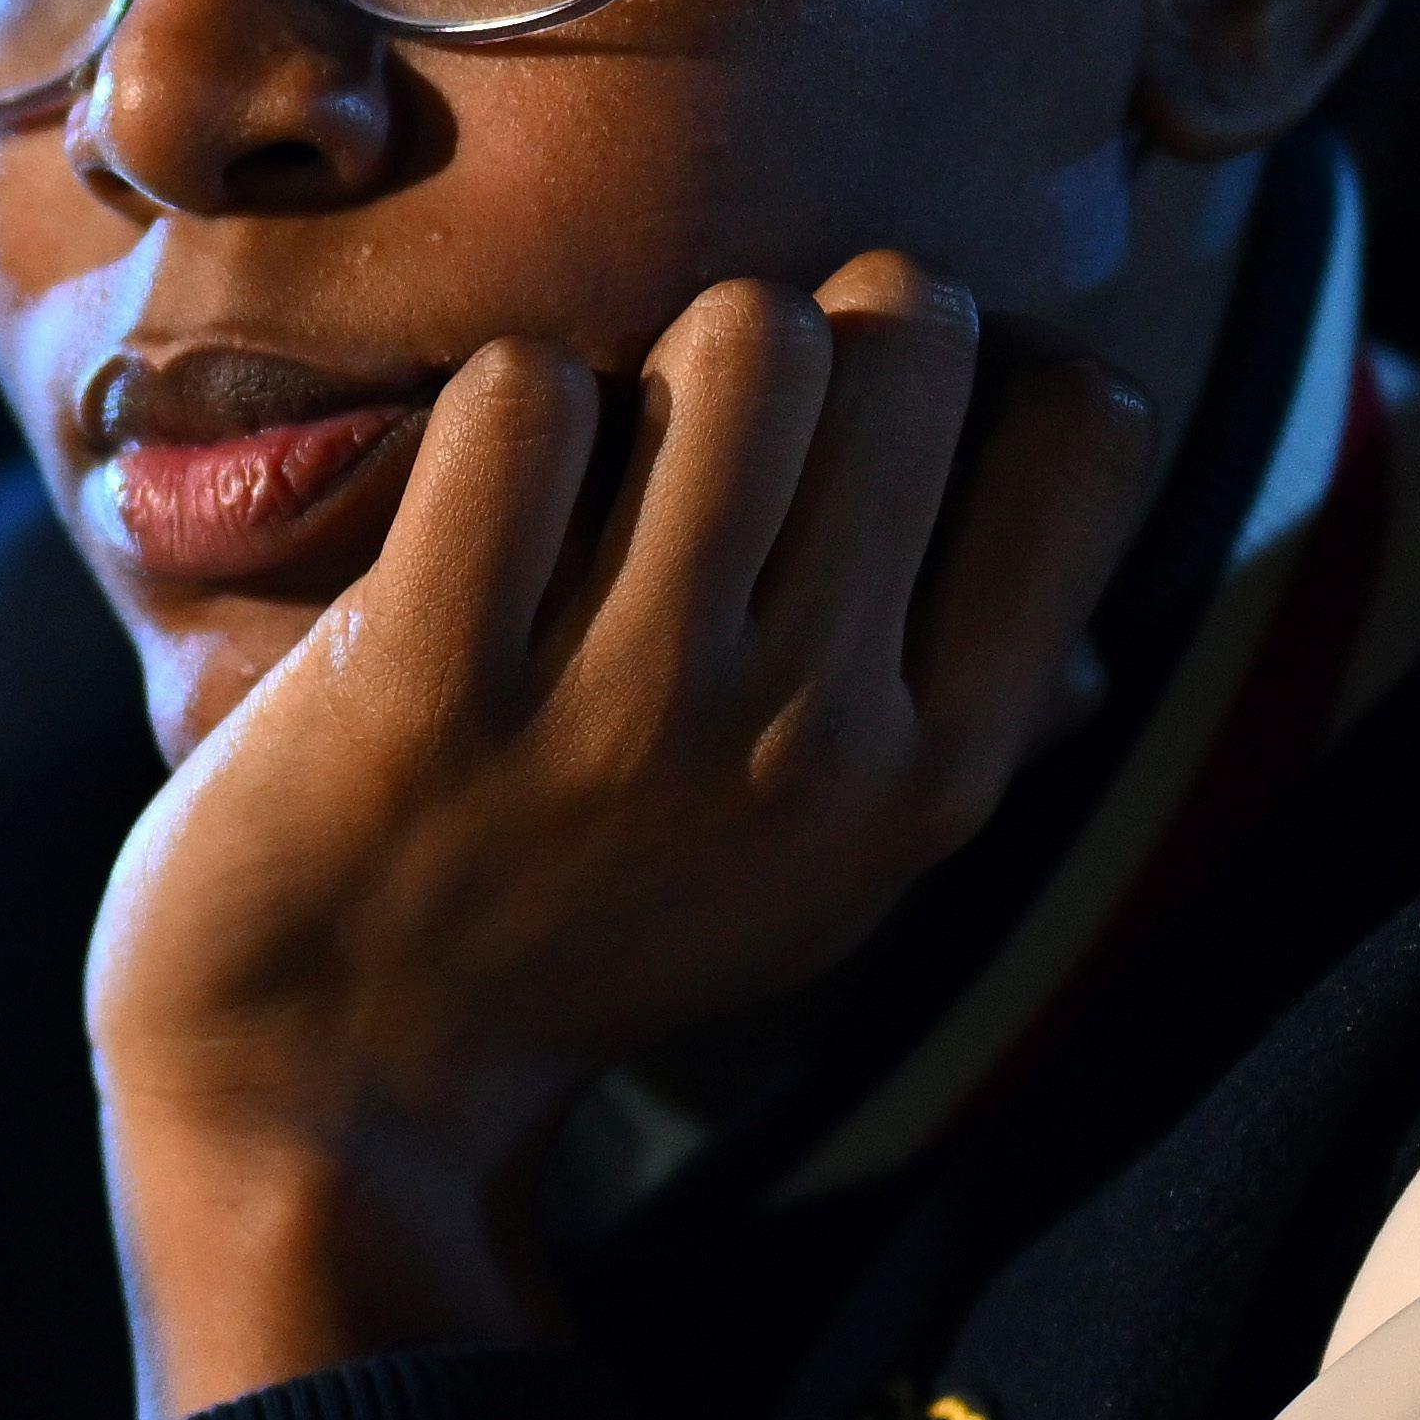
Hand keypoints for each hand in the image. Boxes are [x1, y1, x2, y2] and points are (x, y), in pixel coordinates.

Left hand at [84, 258, 1159, 1419]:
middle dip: (806, 335)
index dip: (985, 360)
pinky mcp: (440, 674)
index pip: (1090, 427)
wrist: (329, 1083)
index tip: (877, 411)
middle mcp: (816, 734)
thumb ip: (966, 700)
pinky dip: (497, 412)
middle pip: (908, 337)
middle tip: (707, 433)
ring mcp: (631, 706)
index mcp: (939, 771)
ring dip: (653, 361)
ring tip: (597, 465)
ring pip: (740, 336)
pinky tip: (474, 509)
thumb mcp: (827, 866)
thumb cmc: (584, 930)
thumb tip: (1089, 511)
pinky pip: (531, 396)